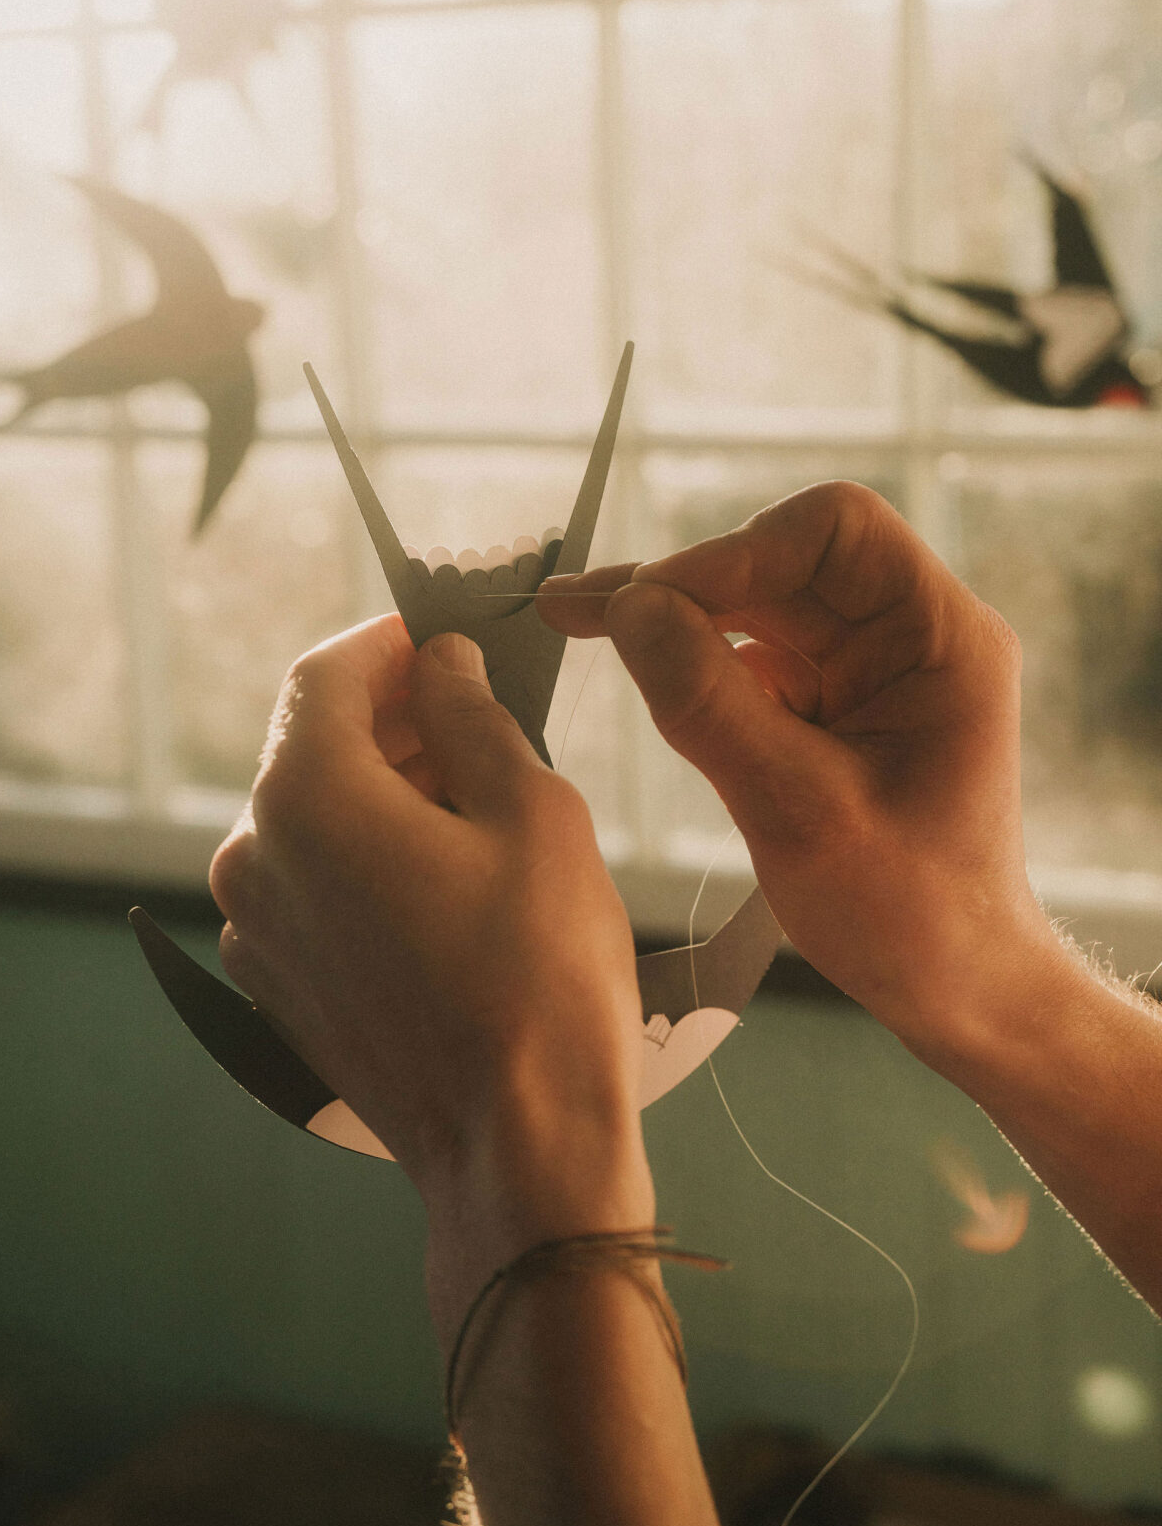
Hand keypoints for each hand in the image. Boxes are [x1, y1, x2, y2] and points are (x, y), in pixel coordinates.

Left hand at [209, 616, 652, 1317]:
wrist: (519, 1150)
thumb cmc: (540, 974)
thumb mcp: (532, 812)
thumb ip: (471, 717)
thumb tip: (442, 664)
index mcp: (305, 796)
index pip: (325, 673)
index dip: (390, 642)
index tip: (450, 638)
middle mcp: (253, 856)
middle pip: (314, 744)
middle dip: (395, 717)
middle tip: (484, 713)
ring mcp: (255, 929)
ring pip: (315, 817)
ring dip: (384, 789)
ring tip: (480, 801)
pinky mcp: (276, 986)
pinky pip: (313, 884)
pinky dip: (367, 857)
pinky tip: (446, 877)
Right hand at [538, 481, 1061, 1058]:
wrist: (955, 994)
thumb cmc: (910, 916)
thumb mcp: (799, 814)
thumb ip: (712, 706)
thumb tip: (628, 608)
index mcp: (942, 638)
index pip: (836, 531)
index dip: (738, 550)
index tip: (653, 603)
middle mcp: (910, 635)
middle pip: (783, 562)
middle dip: (682, 581)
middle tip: (574, 607)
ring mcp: (870, 667)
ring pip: (756, 604)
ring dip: (671, 614)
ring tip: (570, 618)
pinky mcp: (833, 704)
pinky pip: (752, 655)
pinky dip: (688, 658)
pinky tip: (628, 663)